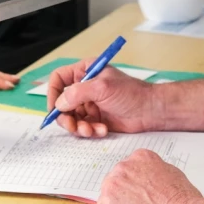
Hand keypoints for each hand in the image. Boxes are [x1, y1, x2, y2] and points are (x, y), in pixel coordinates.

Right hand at [45, 62, 159, 136]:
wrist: (150, 111)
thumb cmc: (131, 93)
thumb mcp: (102, 88)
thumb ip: (77, 93)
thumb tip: (59, 104)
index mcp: (84, 72)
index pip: (58, 79)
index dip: (53, 93)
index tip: (55, 109)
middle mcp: (84, 88)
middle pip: (62, 103)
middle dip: (66, 118)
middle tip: (73, 127)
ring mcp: (89, 104)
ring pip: (71, 118)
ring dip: (79, 127)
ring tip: (91, 130)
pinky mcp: (95, 119)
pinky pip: (83, 127)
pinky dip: (89, 131)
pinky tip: (102, 130)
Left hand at [97, 149, 201, 203]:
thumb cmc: (180, 199)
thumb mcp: (170, 171)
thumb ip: (152, 170)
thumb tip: (147, 176)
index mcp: (138, 158)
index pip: (126, 169)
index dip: (132, 184)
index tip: (139, 192)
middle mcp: (121, 169)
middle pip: (113, 183)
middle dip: (122, 196)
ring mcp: (112, 189)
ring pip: (106, 200)